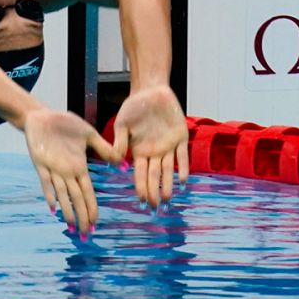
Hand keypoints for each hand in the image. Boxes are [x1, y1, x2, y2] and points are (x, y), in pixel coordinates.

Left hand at [22, 109, 120, 236]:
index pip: (87, 193)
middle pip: (76, 199)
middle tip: (85, 235)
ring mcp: (53, 169)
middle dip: (82, 217)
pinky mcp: (40, 163)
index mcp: (79, 168)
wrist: (43, 116)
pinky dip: (50, 193)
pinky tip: (53, 207)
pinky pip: (46, 181)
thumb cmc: (65, 125)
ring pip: (63, 194)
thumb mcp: (89, 135)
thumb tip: (123, 162)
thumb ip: (104, 148)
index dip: (92, 208)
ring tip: (72, 227)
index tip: (96, 224)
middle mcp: (67, 173)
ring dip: (67, 211)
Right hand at [108, 85, 188, 207]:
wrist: (150, 91)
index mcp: (139, 151)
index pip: (140, 173)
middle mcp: (154, 152)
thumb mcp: (122, 124)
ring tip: (168, 199)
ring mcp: (168, 146)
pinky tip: (183, 181)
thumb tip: (116, 160)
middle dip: (154, 191)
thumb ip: (120, 142)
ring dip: (168, 184)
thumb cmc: (134, 107)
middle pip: (154, 175)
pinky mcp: (180, 137)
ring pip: (168, 169)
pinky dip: (183, 168)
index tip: (141, 200)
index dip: (141, 187)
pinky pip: (182, 155)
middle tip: (155, 207)